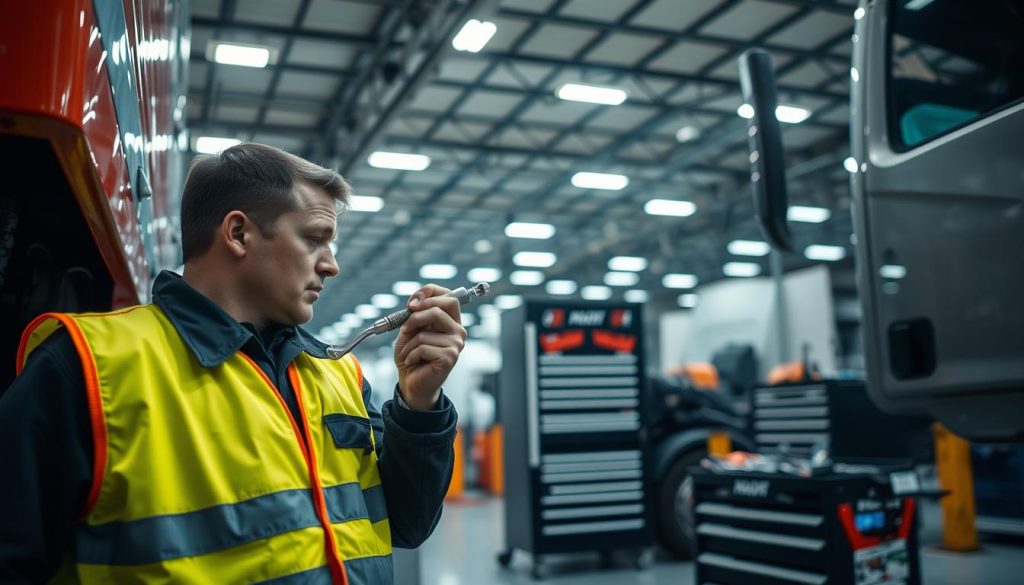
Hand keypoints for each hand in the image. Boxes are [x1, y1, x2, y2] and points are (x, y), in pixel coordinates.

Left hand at [394, 284, 466, 410]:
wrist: (412, 383)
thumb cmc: (412, 355)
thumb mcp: (410, 331)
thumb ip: (415, 316)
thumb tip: (415, 306)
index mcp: (451, 321)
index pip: (449, 296)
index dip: (429, 293)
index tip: (412, 303)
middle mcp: (458, 331)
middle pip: (438, 309)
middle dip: (415, 317)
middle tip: (405, 328)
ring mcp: (456, 344)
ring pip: (425, 332)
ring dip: (408, 343)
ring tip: (408, 353)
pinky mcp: (450, 357)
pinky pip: (423, 347)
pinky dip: (410, 354)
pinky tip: (412, 361)